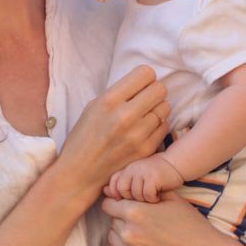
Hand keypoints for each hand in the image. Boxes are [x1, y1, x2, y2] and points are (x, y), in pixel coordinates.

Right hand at [60, 66, 169, 195]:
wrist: (80, 172)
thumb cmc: (84, 137)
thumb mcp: (93, 107)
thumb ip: (118, 93)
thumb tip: (142, 82)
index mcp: (109, 101)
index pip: (145, 73)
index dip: (144, 78)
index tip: (139, 85)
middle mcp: (125, 116)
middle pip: (160, 89)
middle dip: (153, 92)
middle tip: (144, 100)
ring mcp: (137, 134)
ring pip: (165, 107)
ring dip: (156, 109)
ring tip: (143, 116)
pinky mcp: (146, 149)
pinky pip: (164, 126)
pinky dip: (156, 126)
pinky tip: (144, 130)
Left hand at [102, 191, 242, 245]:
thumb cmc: (193, 227)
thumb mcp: (173, 201)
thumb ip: (148, 192)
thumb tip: (129, 186)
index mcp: (135, 213)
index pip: (109, 205)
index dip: (117, 205)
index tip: (125, 208)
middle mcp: (129, 235)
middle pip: (112, 224)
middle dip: (123, 222)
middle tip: (142, 226)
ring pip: (113, 242)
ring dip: (122, 239)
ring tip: (143, 240)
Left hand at [105, 155, 183, 202]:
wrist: (176, 163)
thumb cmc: (156, 174)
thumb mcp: (138, 177)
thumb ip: (123, 184)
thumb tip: (104, 191)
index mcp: (126, 169)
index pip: (113, 183)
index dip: (118, 195)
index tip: (128, 201)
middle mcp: (132, 168)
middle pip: (122, 190)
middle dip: (130, 200)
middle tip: (141, 201)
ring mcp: (142, 171)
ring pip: (135, 194)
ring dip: (144, 201)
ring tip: (151, 199)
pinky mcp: (153, 176)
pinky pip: (147, 194)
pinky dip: (153, 199)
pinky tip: (158, 198)